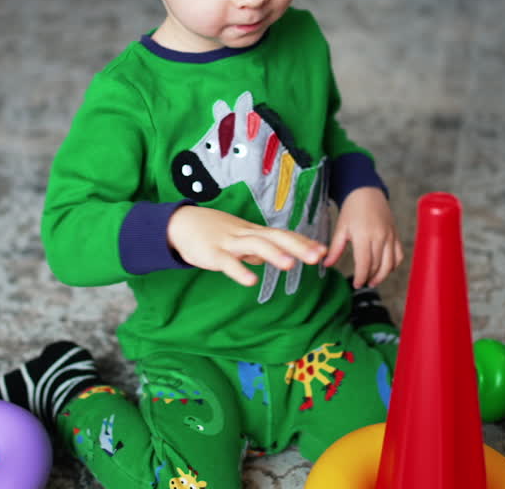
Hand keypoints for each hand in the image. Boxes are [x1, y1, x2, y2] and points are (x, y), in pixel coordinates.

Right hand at [167, 205, 327, 286]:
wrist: (181, 223)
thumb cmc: (212, 231)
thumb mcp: (238, 237)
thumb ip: (256, 248)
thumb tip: (273, 256)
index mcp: (253, 232)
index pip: (282, 235)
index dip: (302, 242)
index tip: (323, 250)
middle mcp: (245, 234)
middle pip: (275, 237)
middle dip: (297, 247)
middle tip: (317, 257)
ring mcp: (229, 242)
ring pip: (254, 245)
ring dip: (273, 254)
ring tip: (290, 266)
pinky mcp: (212, 253)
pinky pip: (227, 262)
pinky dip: (239, 271)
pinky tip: (251, 282)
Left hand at [325, 187, 403, 287]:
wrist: (367, 192)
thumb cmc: (352, 209)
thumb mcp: (340, 228)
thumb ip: (335, 248)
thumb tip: (327, 264)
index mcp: (364, 235)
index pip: (365, 263)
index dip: (361, 277)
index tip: (356, 284)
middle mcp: (380, 236)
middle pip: (378, 265)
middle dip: (370, 277)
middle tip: (362, 283)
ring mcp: (390, 236)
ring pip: (390, 263)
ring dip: (382, 275)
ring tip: (373, 281)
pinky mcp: (396, 234)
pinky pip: (399, 254)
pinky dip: (394, 265)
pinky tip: (385, 269)